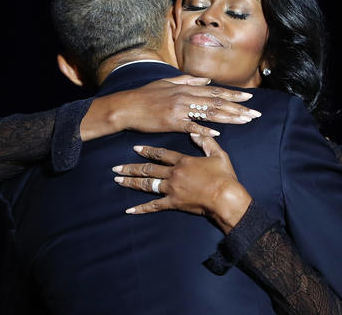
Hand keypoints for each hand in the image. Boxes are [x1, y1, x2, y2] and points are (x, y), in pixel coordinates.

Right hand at [81, 75, 260, 139]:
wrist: (128, 106)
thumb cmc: (146, 95)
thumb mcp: (167, 82)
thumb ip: (188, 80)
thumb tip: (206, 80)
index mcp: (186, 87)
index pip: (216, 91)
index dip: (234, 95)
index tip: (250, 98)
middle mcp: (186, 96)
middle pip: (218, 102)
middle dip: (239, 108)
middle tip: (256, 113)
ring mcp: (180, 109)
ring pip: (210, 112)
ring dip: (230, 117)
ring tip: (246, 121)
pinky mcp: (172, 122)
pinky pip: (191, 126)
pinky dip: (205, 129)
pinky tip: (218, 132)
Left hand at [112, 134, 252, 233]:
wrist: (226, 198)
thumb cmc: (224, 177)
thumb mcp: (218, 154)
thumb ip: (205, 142)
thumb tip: (195, 133)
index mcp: (183, 161)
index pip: (161, 154)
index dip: (147, 151)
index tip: (135, 148)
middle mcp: (174, 173)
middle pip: (148, 169)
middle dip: (130, 167)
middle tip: (116, 167)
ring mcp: (172, 189)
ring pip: (147, 184)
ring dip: (131, 182)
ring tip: (117, 180)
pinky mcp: (173, 203)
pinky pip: (154, 206)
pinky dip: (141, 209)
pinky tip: (129, 210)